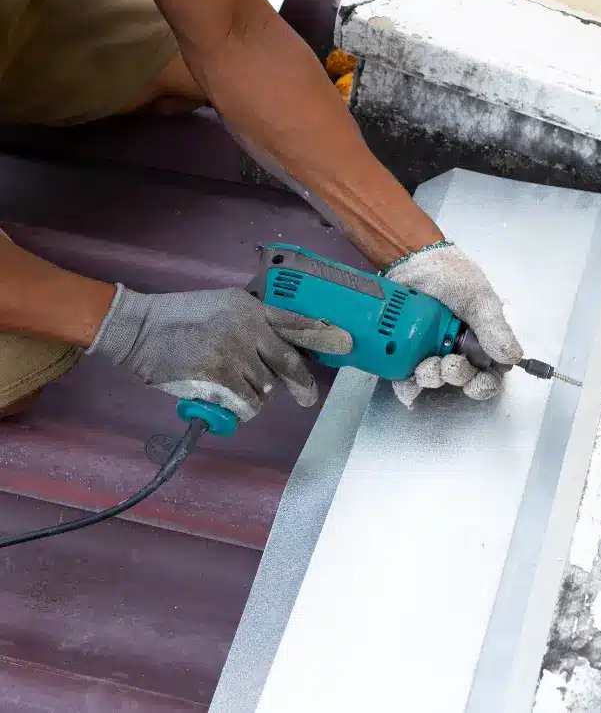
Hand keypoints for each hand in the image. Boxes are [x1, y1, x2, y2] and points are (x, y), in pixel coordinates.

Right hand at [88, 285, 351, 420]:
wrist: (137, 329)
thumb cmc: (176, 320)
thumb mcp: (221, 308)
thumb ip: (250, 324)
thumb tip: (277, 349)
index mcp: (250, 308)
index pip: (296, 322)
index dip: (323, 335)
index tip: (346, 343)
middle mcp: (248, 328)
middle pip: (289, 363)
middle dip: (302, 385)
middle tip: (307, 398)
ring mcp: (235, 352)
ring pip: (265, 389)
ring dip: (251, 395)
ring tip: (226, 387)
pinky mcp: (220, 376)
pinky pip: (245, 404)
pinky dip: (236, 409)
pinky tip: (220, 400)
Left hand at [383, 243, 522, 406]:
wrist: (411, 258)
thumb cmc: (451, 274)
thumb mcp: (478, 298)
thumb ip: (495, 328)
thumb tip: (512, 358)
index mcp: (481, 340)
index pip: (489, 373)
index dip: (484, 384)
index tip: (477, 381)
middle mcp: (456, 349)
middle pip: (461, 380)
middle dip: (456, 376)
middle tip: (448, 362)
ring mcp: (429, 351)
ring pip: (433, 381)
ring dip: (431, 378)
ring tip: (425, 364)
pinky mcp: (405, 351)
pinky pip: (406, 378)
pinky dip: (407, 385)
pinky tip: (407, 382)